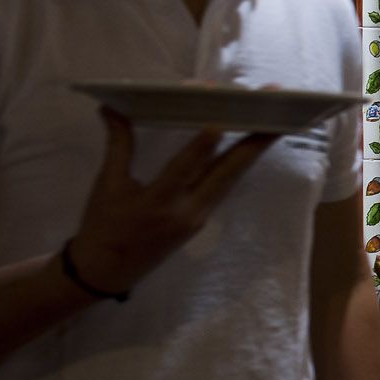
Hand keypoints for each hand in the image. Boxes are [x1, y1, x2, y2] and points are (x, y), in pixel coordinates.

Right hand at [68, 109, 279, 294]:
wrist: (107, 271)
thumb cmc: (103, 226)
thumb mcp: (107, 185)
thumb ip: (118, 145)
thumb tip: (111, 108)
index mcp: (157, 203)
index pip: (182, 170)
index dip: (200, 147)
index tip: (219, 124)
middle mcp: (186, 211)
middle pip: (226, 174)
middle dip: (253, 144)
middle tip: (276, 116)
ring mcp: (199, 216)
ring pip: (232, 179)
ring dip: (253, 151)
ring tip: (275, 124)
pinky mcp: (202, 219)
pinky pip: (224, 186)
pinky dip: (238, 164)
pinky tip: (252, 145)